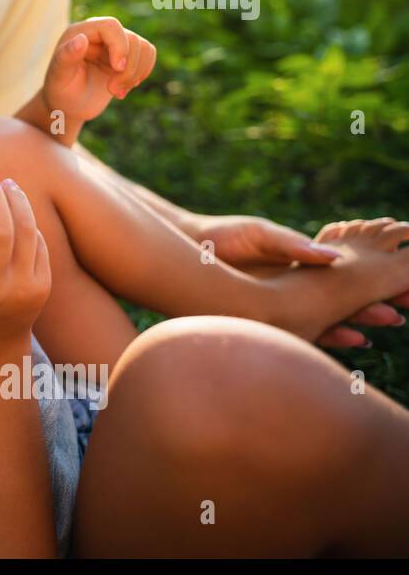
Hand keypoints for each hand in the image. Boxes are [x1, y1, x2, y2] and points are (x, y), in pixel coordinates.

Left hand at [41, 17, 156, 122]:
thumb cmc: (60, 91)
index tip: (117, 69)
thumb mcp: (58, 77)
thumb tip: (81, 38)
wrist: (69, 105)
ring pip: (143, 47)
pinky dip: (142, 72)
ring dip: (135, 73)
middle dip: (128, 68)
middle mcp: (99, 34)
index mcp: (80, 32)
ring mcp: (114, 44)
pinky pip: (148, 53)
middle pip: (130, 39)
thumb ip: (66, 57)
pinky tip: (126, 87)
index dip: (120, 46)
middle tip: (113, 91)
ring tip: (117, 92)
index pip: (111, 26)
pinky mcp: (126, 55)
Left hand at [195, 214, 408, 347]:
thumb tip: (331, 256)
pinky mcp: (265, 316)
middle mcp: (294, 283)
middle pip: (343, 297)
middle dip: (372, 304)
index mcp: (298, 261)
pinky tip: (348, 339)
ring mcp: (282, 302)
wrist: (186, 251)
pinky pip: (302, 330)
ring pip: (328, 316)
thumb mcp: (260, 235)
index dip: (370, 278)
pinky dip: (326, 334)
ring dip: (354, 322)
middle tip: (400, 311)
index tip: (396, 284)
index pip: (343, 273)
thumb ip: (293, 245)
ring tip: (381, 326)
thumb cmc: (222, 236)